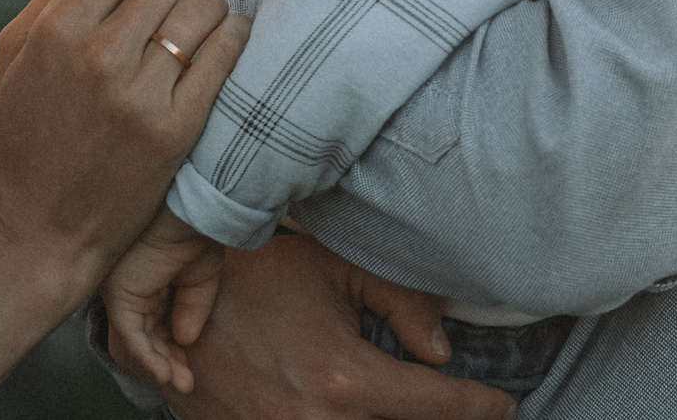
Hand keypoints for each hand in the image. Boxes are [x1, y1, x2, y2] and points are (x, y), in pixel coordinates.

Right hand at [0, 0, 250, 419]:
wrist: (38, 234)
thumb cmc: (24, 138)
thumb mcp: (14, 55)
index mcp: (56, 30)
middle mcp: (100, 55)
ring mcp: (142, 94)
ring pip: (206, 3)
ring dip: (209, 4)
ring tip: (197, 24)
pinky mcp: (178, 128)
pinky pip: (227, 50)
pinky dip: (232, 36)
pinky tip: (219, 45)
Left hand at [102, 207, 227, 392]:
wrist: (193, 217)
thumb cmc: (197, 238)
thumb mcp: (200, 282)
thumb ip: (191, 311)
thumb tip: (184, 340)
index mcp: (152, 283)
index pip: (158, 325)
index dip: (174, 349)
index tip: (189, 369)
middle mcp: (133, 289)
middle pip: (148, 336)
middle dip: (168, 361)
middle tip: (186, 381)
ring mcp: (124, 294)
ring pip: (139, 340)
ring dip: (160, 364)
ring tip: (181, 381)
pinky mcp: (120, 298)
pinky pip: (132, 336)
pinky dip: (148, 357)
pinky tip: (166, 372)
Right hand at [131, 232, 512, 419]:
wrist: (170, 306)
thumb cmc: (256, 279)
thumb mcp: (331, 270)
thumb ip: (398, 302)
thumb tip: (443, 347)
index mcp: (344, 379)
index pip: (436, 406)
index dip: (480, 407)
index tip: (506, 405)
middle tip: (470, 411)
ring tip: (419, 410)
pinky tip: (358, 413)